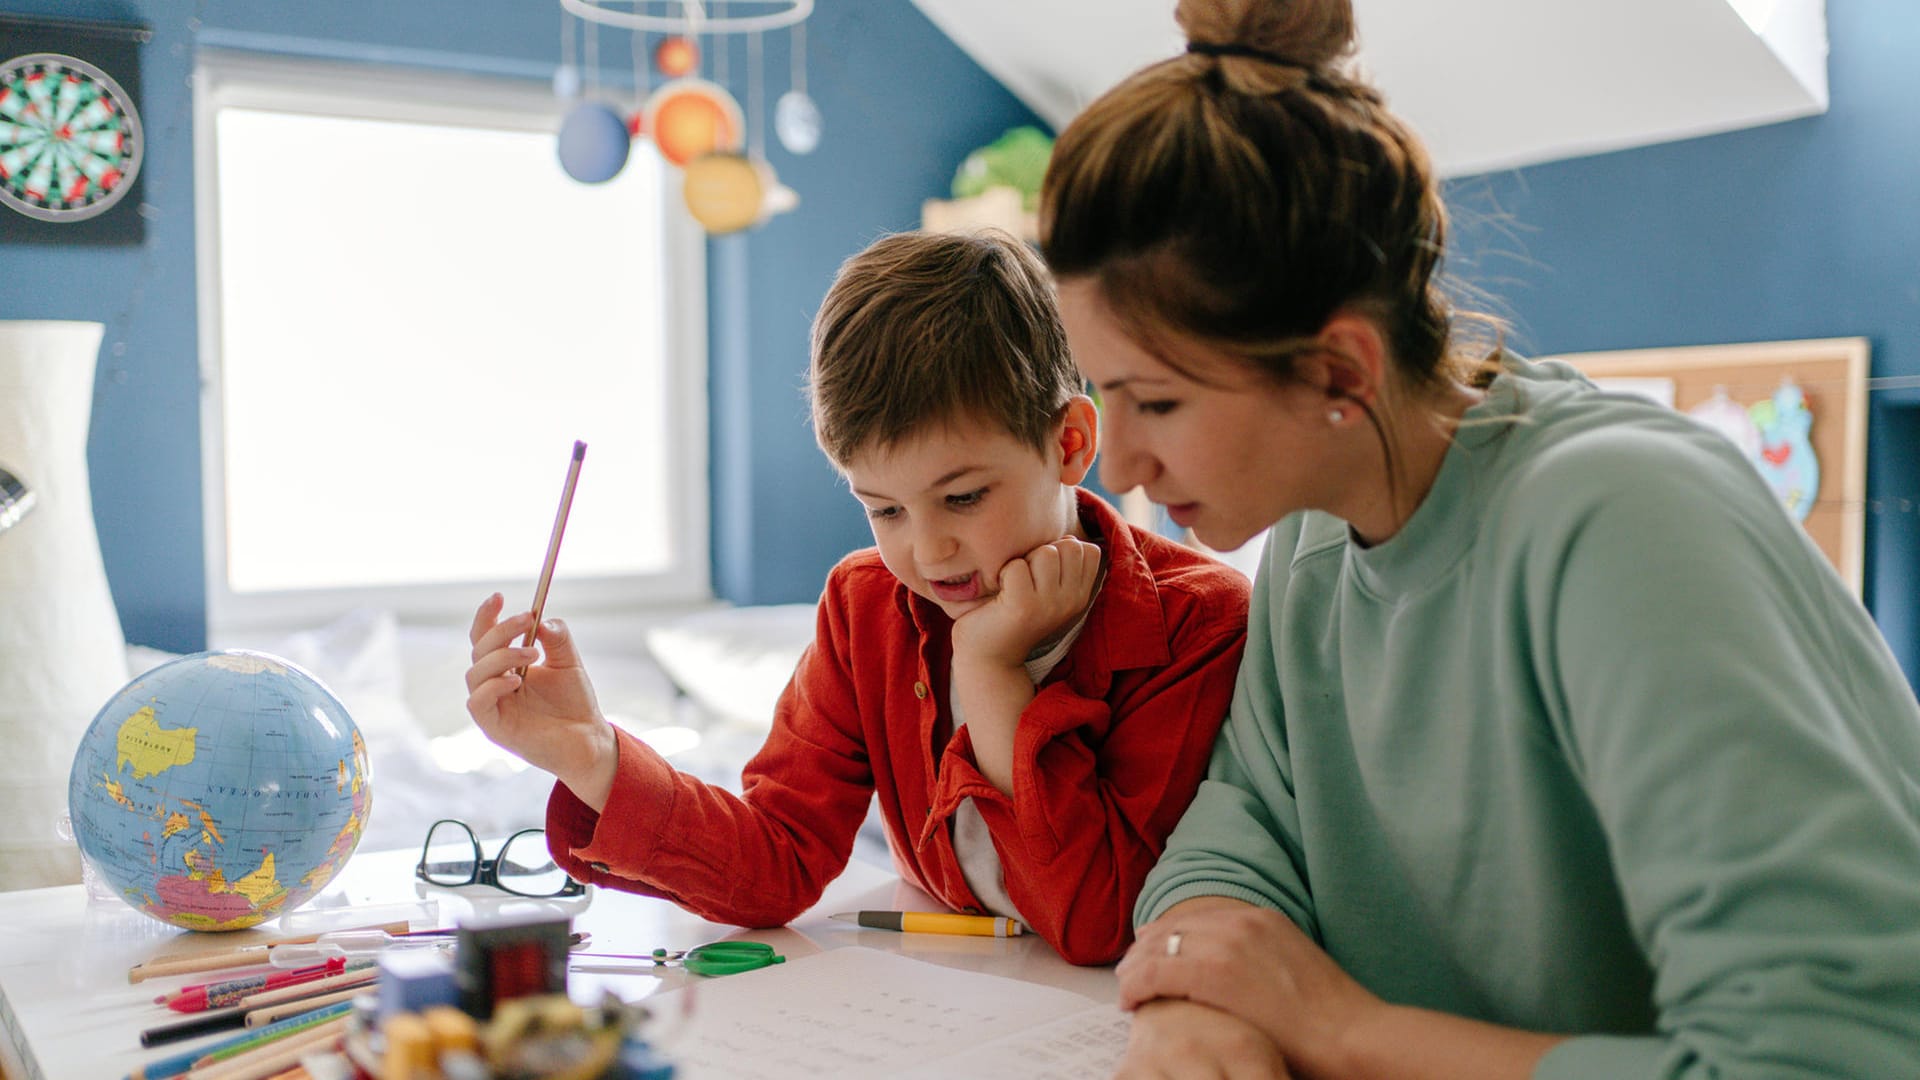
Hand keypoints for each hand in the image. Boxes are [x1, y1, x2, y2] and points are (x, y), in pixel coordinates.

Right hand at [464, 593, 617, 808]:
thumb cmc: (575, 702)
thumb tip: (542, 619)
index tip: (499, 596)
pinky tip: (517, 680)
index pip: (485, 637)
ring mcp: (492, 706)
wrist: (588, 738)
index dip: (486, 616)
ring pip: (475, 673)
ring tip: (533, 653)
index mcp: (506, 666)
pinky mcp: (494, 727)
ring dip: (502, 655)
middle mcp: (494, 684)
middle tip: (527, 620)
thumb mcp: (569, 662)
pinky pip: (478, 702)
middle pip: (479, 650)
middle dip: (500, 630)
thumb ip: (556, 638)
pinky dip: (493, 686)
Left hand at [951, 536, 1101, 667]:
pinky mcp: (1024, 606)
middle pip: (1070, 546)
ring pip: (1046, 552)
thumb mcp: (1047, 589)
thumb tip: (1068, 538)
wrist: (989, 657)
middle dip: (1044, 552)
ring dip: (1024, 561)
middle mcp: (1071, 601)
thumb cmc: (1013, 614)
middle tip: (1026, 577)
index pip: (1089, 551)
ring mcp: (1049, 604)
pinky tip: (1000, 592)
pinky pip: (1017, 566)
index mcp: (1079, 596)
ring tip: (1013, 585)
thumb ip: (1062, 565)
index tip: (1043, 571)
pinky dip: (1003, 572)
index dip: (1063, 550)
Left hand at [1120, 901, 1381, 1077]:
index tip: (1150, 954)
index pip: (1196, 918)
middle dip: (1144, 950)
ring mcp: (1227, 942)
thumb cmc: (1331, 1019)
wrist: (1353, 1035)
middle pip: (1172, 927)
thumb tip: (1237, 977)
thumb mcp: (1292, 969)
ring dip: (1135, 968)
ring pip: (1157, 947)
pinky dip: (1136, 985)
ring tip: (1124, 989)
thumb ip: (1260, 961)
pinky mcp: (1215, 973)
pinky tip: (1129, 1002)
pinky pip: (1156, 972)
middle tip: (1128, 972)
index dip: (1166, 937)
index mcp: (1262, 918)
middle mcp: (1242, 921)